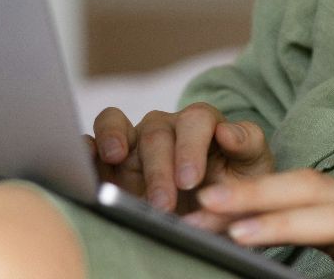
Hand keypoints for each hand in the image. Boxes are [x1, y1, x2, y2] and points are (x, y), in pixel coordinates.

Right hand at [82, 102, 274, 216]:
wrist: (213, 214)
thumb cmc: (234, 186)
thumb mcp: (253, 169)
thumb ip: (247, 146)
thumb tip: (227, 130)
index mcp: (201, 125)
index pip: (196, 120)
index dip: (191, 146)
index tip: (190, 180)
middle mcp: (165, 128)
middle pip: (157, 132)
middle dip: (159, 168)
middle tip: (163, 204)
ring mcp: (133, 142)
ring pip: (116, 124)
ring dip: (114, 140)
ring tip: (115, 158)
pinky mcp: (107, 162)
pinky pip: (89, 144)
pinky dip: (82, 148)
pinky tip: (81, 162)